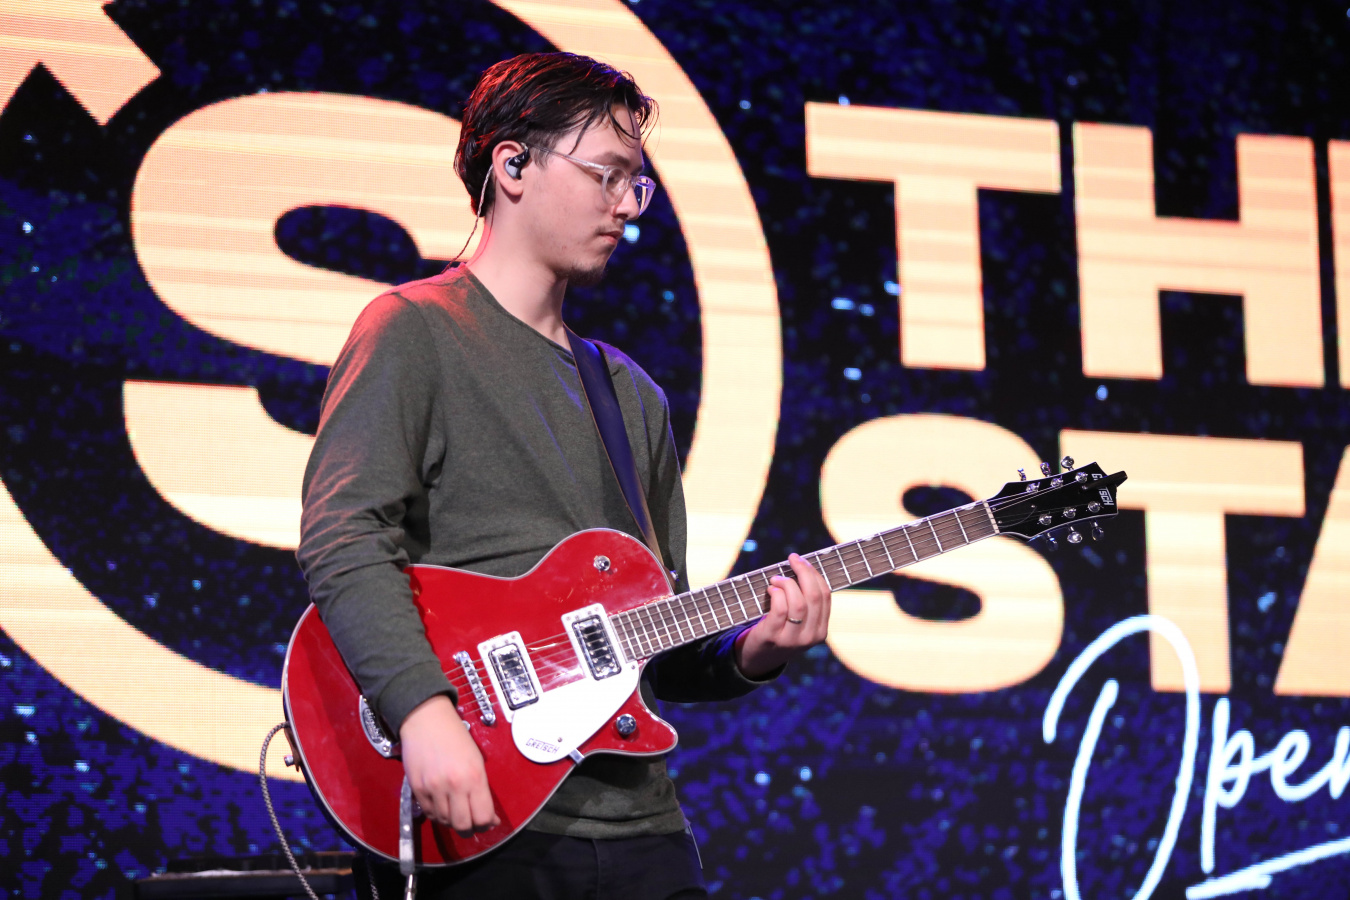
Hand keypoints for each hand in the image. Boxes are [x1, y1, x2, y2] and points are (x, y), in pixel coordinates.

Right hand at [398, 694, 499, 835]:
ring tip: (456, 810)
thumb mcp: (477, 759)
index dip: (486, 824)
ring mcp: (433, 789)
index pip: (482, 817)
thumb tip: (488, 817)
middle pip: (463, 826)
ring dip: (452, 821)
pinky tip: (442, 806)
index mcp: (474, 777)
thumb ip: (482, 789)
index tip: (487, 821)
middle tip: (471, 822)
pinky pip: (429, 813)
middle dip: (469, 828)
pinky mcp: (417, 789)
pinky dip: (437, 815)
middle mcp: (454, 785)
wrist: (426, 720)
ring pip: (445, 822)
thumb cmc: (455, 736)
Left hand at [734, 553, 831, 678]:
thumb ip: (804, 603)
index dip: (814, 574)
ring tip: (776, 579)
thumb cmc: (778, 632)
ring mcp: (792, 639)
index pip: (825, 596)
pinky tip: (771, 589)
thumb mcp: (798, 623)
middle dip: (803, 572)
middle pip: (814, 597)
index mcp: (821, 631)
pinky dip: (776, 593)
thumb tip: (802, 567)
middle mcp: (811, 637)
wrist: (757, 660)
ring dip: (787, 583)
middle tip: (792, 559)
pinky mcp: (773, 637)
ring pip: (798, 602)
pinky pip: (780, 609)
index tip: (802, 561)